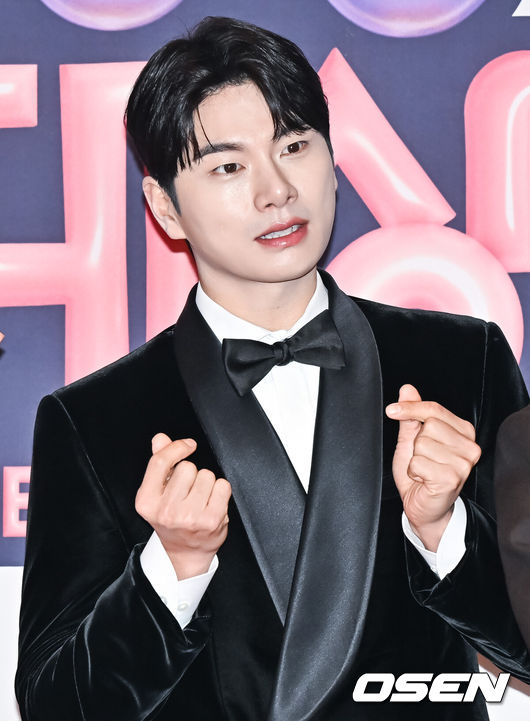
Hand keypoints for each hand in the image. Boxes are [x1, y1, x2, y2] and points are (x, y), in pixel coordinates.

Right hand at [135, 433, 230, 578]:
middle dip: (191, 475)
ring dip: (206, 483)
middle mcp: (167, 511)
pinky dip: (221, 491)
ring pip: (206, 475)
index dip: (176, 448)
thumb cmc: (172, 520)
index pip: (160, 462)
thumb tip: (160, 439)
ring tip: (199, 500)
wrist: (184, 553)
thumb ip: (159, 464)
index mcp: (147, 502)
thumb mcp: (157, 494)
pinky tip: (211, 504)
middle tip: (187, 493)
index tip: (187, 446)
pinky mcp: (211, 520)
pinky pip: (223, 486)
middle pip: (187, 467)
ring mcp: (190, 517)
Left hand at [385, 384, 480, 550]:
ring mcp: (463, 463)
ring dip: (414, 459)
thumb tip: (407, 390)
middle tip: (422, 458)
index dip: (411, 408)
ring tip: (423, 470)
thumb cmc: (421, 474)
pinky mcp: (452, 478)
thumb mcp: (412, 441)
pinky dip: (414, 471)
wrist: (424, 508)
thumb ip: (411, 416)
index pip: (435, 409)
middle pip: (429, 425)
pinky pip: (418, 462)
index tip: (392, 410)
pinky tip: (423, 479)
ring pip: (422, 444)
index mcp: (463, 431)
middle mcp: (469, 446)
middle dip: (416, 442)